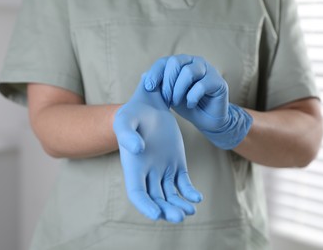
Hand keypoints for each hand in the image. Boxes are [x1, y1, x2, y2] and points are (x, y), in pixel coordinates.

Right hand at [113, 76, 202, 222]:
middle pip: (156, 199)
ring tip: (191, 210)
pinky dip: (190, 192)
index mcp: (133, 167)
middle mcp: (147, 173)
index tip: (157, 214)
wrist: (150, 105)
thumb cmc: (133, 113)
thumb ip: (127, 134)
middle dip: (166, 210)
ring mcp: (163, 170)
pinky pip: (183, 183)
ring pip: (171, 195)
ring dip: (179, 205)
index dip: (145, 206)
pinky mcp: (177, 164)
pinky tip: (197, 197)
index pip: (137, 194)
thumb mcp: (125, 119)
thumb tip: (138, 150)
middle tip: (180, 216)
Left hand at [144, 54, 252, 149]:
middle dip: (167, 82)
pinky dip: (192, 97)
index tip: (149, 87)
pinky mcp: (218, 82)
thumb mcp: (168, 96)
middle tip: (165, 99)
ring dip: (178, 90)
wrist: (206, 120)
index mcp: (182, 63)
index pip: (165, 61)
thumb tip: (143, 76)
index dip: (155, 73)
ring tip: (176, 102)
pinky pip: (201, 85)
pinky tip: (191, 105)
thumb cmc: (186, 105)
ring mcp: (208, 70)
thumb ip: (158, 86)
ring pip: (188, 72)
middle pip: (176, 62)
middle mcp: (195, 62)